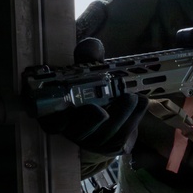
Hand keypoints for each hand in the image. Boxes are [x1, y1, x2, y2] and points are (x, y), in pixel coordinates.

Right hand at [37, 37, 148, 154]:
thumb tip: (91, 46)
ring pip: (106, 134)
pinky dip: (135, 119)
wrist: (116, 105)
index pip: (51, 122)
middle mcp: (74, 131)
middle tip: (102, 110)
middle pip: (80, 132)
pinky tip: (141, 102)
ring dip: (120, 116)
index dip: (55, 120)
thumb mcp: (88, 69)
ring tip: (132, 98)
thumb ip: (87, 58)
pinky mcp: (114, 145)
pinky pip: (124, 137)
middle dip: (91, 121)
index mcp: (60, 114)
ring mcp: (95, 141)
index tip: (65, 108)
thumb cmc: (94, 86)